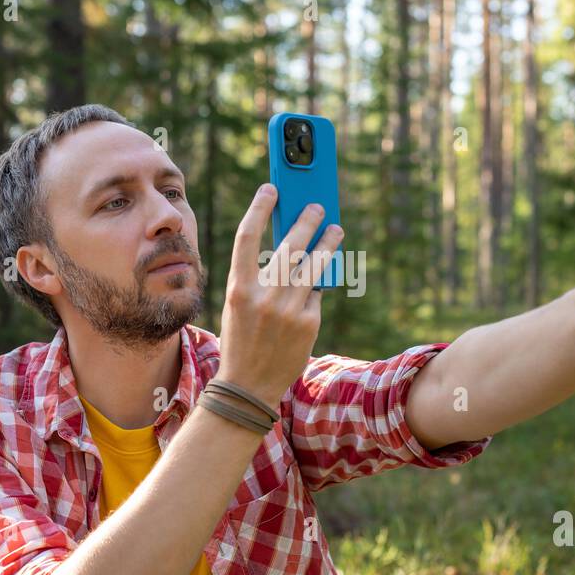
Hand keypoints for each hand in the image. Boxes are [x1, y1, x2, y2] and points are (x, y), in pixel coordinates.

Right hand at [216, 184, 343, 407]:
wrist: (249, 386)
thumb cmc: (242, 339)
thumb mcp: (239, 304)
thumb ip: (256, 276)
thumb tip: (285, 243)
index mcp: (238, 288)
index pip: (248, 237)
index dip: (259, 208)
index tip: (271, 188)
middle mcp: (264, 296)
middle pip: (290, 245)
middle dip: (306, 220)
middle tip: (317, 206)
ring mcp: (289, 310)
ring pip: (314, 265)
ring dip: (328, 243)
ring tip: (336, 230)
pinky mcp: (309, 323)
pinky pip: (316, 294)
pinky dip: (317, 287)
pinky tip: (319, 282)